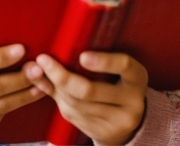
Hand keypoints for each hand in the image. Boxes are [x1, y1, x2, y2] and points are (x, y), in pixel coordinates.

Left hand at [23, 51, 147, 144]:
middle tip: (43, 60)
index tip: (82, 56)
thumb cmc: (118, 81)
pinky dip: (58, 100)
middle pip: (91, 91)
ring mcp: (116, 122)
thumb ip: (98, 56)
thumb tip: (63, 45)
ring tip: (42, 72)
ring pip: (77, 104)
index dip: (103, 61)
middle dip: (62, 76)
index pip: (123, 66)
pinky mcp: (101, 133)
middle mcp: (131, 102)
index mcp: (137, 77)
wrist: (128, 119)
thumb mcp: (118, 67)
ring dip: (55, 87)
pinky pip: (73, 115)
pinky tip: (50, 87)